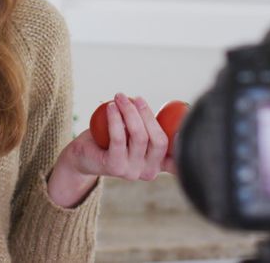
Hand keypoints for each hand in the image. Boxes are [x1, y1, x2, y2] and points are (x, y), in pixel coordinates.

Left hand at [47, 93, 176, 207]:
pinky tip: (111, 106)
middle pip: (159, 140)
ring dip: (129, 111)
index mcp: (159, 164)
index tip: (183, 130)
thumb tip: (175, 106)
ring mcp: (133, 172)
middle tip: (137, 98)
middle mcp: (150, 172)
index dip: (185, 147)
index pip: (178, 160)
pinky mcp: (115, 167)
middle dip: (148, 114)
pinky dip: (116, 118)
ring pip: (139, 136)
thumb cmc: (112, 139)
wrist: (84, 155)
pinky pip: (119, 138)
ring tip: (120, 97)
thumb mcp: (136, 134)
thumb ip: (152, 127)